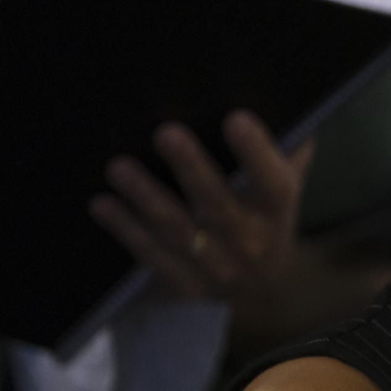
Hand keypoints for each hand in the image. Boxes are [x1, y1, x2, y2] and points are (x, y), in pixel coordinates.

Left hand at [90, 110, 311, 307]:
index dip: (257, 153)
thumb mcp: (286, 185)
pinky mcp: (186, 284)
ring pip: (178, 231)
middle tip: (166, 133)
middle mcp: (251, 242)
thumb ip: (288, 149)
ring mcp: (217, 268)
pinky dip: (127, 230)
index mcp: (278, 212)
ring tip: (118, 167)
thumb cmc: (268, 216)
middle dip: (191, 169)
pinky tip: (103, 204)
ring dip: (146, 198)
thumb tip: (283, 102)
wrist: (264, 289)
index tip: (236, 118)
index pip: (275, 183)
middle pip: (219, 206)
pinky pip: (152, 256)